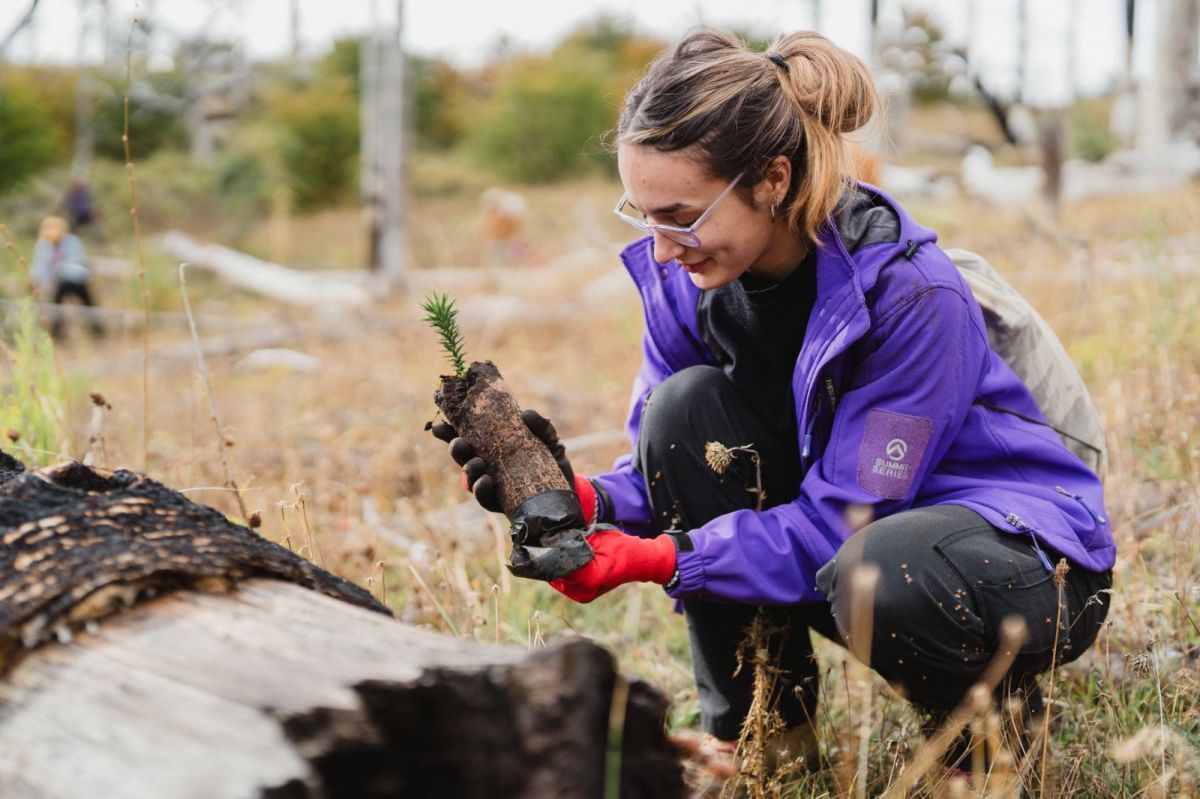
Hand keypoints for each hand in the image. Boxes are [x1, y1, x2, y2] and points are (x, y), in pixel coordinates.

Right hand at [428, 410, 595, 518]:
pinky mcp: (500, 503)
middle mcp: (488, 465)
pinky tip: (485, 481)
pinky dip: (481, 489)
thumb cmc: (552, 463)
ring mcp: (492, 484)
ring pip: (470, 477)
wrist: (568, 492)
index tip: (439, 425)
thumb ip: (541, 427)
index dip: (450, 431)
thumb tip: (526, 414)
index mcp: (493, 447)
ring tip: (476, 463)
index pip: (467, 436)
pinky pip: (484, 498)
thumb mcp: (550, 441)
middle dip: (455, 447)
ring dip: (468, 468)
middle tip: (458, 442)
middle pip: (463, 456)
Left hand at [549, 529, 676, 602]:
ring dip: (558, 563)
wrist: (637, 562)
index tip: (546, 539)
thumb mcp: (595, 538)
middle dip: (552, 557)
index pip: (557, 564)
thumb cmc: (619, 547)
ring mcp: (581, 596)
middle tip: (552, 541)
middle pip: (554, 571)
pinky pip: (564, 581)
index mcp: (587, 578)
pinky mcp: (581, 595)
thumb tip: (549, 539)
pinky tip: (570, 558)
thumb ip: (572, 540)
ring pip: (557, 577)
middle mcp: (582, 591)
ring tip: (564, 549)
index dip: (549, 550)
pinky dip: (564, 570)